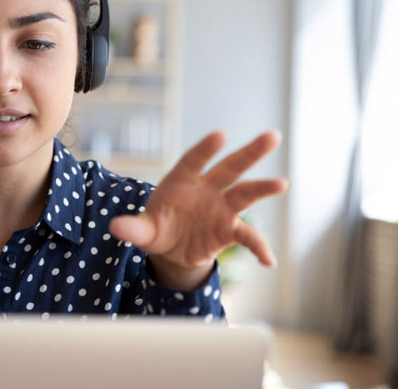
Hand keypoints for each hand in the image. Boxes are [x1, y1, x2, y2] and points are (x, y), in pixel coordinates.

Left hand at [108, 131, 287, 289]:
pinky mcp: (229, 229)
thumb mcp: (142, 231)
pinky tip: (268, 261)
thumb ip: (133, 229)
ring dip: (262, 188)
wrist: (170, 249)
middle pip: (230, 168)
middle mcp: (206, 190)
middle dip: (250, 153)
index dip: (205, 149)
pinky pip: (247, 237)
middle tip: (272, 137)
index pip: (194, 161)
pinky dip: (258, 247)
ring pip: (245, 194)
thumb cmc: (155, 228)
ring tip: (281, 183)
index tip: (220, 135)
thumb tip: (116, 228)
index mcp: (181, 181)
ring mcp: (221, 208)